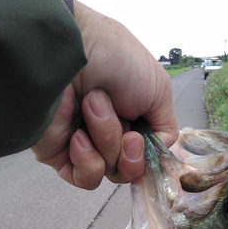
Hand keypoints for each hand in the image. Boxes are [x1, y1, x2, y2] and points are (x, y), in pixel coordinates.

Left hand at [32, 1, 178, 189]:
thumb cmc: (115, 59)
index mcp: (131, 119)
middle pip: (129, 169)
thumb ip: (166, 129)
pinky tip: (78, 135)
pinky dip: (88, 160)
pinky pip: (86, 178)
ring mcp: (84, 146)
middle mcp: (108, 134)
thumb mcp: (159, 89)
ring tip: (92, 106)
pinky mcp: (61, 156)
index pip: (144, 156)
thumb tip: (159, 153)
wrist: (70, 50)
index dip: (147, 156)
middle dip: (130, 154)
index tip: (142, 139)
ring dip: (107, 141)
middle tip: (127, 131)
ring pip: (109, 172)